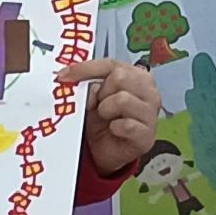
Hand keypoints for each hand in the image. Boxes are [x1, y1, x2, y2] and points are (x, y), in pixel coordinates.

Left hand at [62, 58, 159, 176]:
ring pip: (123, 99)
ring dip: (106, 110)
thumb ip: (90, 86)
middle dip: (102, 92)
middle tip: (98, 105)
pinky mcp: (147, 135)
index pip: (111, 64)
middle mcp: (149, 91)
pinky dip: (114, 128)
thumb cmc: (102, 121)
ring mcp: (151, 113)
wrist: (106, 150)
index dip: (86, 68)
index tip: (64, 75)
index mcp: (136, 76)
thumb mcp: (92, 98)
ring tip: (107, 118)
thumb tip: (84, 84)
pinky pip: (126, 125)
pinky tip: (114, 130)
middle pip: (120, 77)